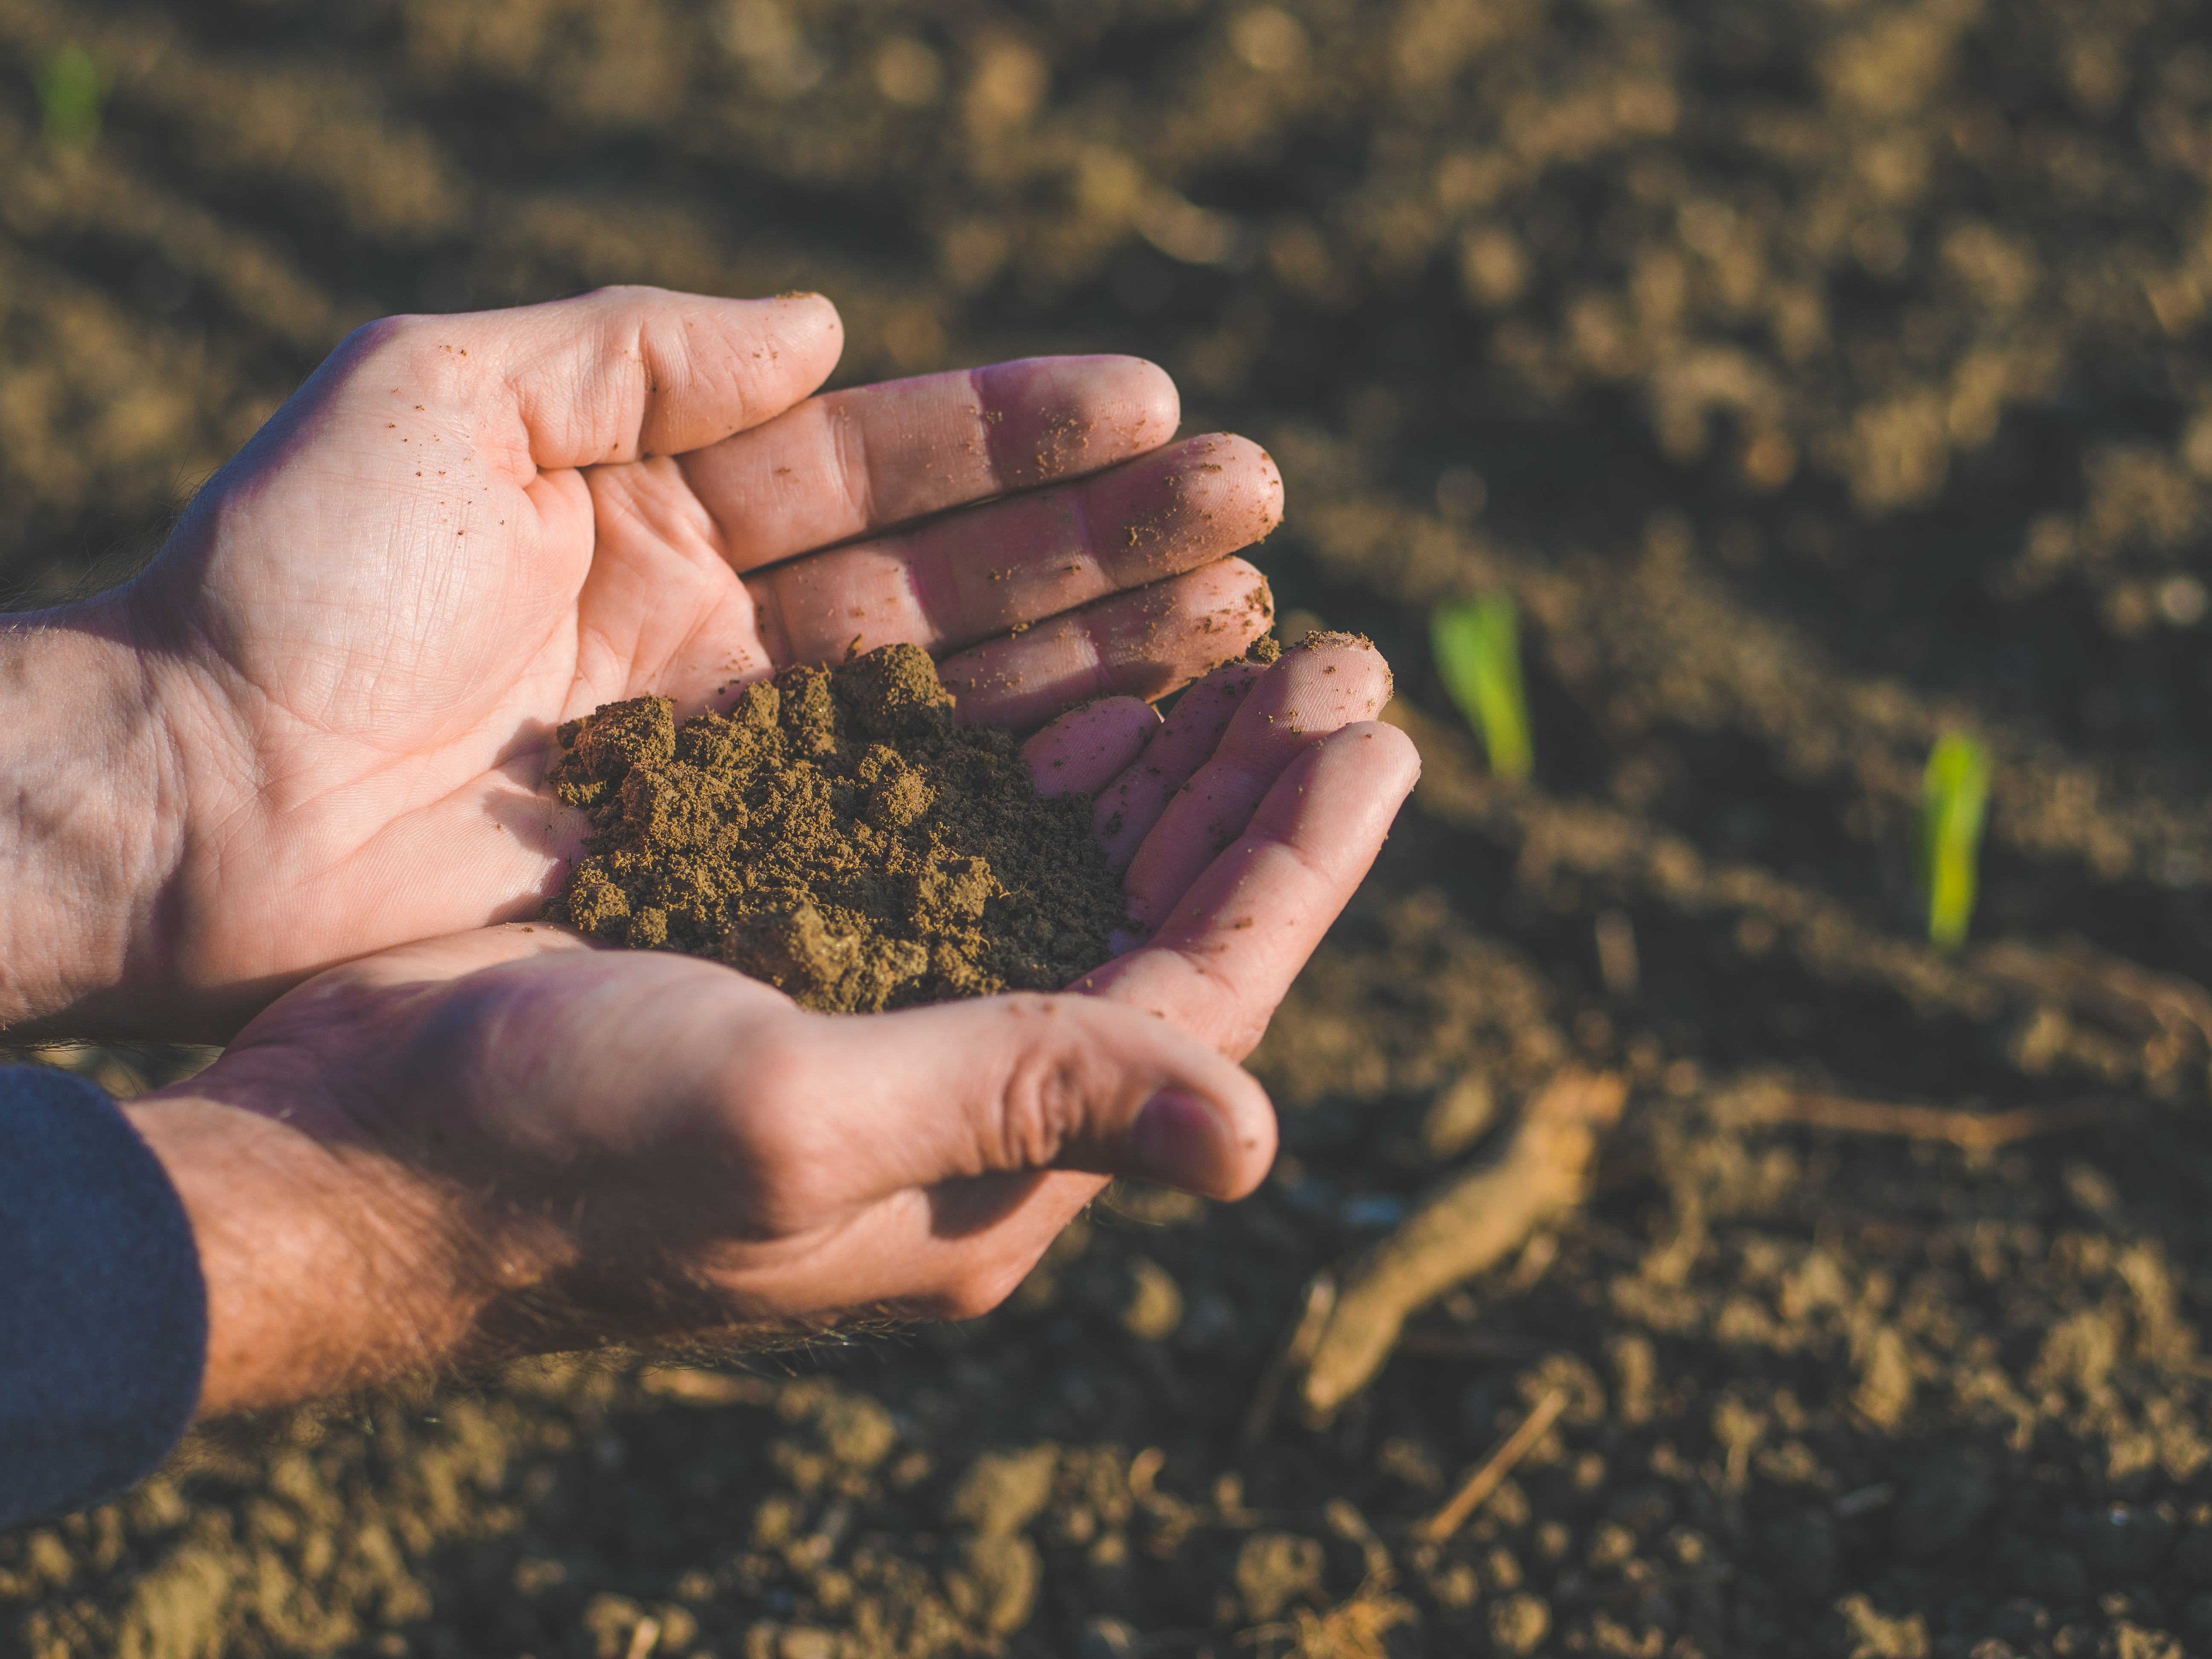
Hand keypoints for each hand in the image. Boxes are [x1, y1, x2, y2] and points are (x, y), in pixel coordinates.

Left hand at [8, 288, 1280, 1037]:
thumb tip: (824, 327)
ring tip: (1239, 619)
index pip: (884, 461)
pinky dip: (1001, 791)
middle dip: (1107, 543)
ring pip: (952, 699)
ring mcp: (737, 757)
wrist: (177, 800)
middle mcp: (726, 631)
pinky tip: (1117, 763)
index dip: (1025, 432)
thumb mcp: (440, 398)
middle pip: (954, 578)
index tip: (1162, 404)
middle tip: (1257, 512)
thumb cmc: (283, 583)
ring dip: (1095, 657)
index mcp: (666, 508)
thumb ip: (635, 349)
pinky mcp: (723, 866)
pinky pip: (890, 821)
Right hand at [127, 638, 1416, 1414]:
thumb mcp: (788, 1118)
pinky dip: (1025, 764)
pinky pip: (961, 853)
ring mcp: (877, 1030)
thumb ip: (1023, 1100)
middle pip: (1152, 930)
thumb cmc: (544, 1152)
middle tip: (1337, 660)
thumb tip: (1265, 1143)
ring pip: (1068, 879)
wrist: (337, 1158)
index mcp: (984, 1173)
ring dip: (1153, 762)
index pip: (1197, 1005)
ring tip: (1237, 643)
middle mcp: (953, 1106)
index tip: (1378, 735)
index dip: (1295, 867)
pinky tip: (1069, 683)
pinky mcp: (796, 965)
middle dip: (1246, 794)